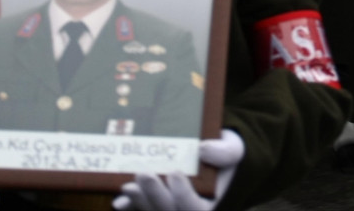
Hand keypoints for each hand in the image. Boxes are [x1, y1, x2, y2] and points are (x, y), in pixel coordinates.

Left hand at [114, 129, 243, 210]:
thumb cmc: (223, 153)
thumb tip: (202, 149)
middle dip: (155, 197)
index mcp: (209, 203)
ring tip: (129, 185)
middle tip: (144, 174)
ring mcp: (170, 209)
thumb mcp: (232, 149)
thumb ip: (224, 152)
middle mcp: (188, 210)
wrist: (212, 155)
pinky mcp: (155, 204)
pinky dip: (131, 207)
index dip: (183, 196)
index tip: (175, 172)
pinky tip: (120, 202)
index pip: (195, 210)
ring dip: (140, 202)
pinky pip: (142, 210)